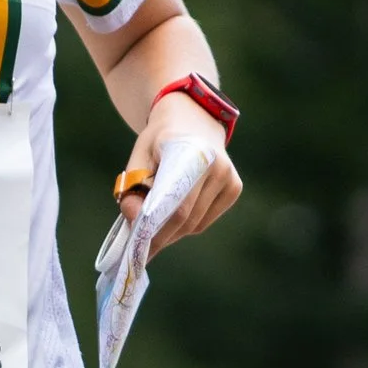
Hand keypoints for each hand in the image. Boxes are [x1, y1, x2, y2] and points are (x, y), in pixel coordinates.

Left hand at [121, 95, 241, 250]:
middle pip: (184, 218)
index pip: (173, 204)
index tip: (137, 248)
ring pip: (195, 224)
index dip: (155, 230)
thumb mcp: (140, 154)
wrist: (193, 119)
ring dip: (172, 232)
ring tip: (153, 231)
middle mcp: (216, 166)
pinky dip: (187, 225)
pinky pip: (205, 220)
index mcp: (190, 153)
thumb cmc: (161, 139)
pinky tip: (173, 217)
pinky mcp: (234, 188)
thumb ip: (133, 186)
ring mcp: (229, 178)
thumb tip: (133, 219)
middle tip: (140, 249)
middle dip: (160, 236)